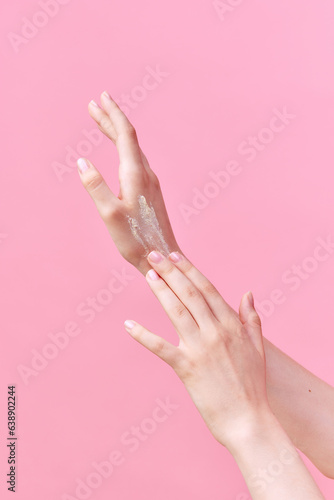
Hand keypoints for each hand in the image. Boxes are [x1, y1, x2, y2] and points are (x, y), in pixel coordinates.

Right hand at [77, 91, 180, 274]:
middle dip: (110, 119)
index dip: (113, 114)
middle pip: (128, 138)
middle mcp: (146, 173)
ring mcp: (150, 181)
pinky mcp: (150, 191)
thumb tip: (82, 161)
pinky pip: (134, 159)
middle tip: (95, 103)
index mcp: (136, 174)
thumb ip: (95, 186)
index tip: (101, 97)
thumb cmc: (136, 240)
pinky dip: (122, 148)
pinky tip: (118, 152)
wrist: (163, 256)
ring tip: (101, 121)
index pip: (125, 134)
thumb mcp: (110, 214)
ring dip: (116, 132)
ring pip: (131, 148)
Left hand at [123, 250, 272, 448]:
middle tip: (153, 255)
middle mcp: (216, 332)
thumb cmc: (253, 385)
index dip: (189, 270)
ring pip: (176, 312)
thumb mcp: (258, 347)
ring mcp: (200, 349)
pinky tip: (127, 325)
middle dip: (171, 272)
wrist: (248, 420)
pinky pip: (160, 348)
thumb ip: (252, 318)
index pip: (207, 289)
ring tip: (148, 275)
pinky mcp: (186, 368)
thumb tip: (247, 292)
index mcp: (232, 325)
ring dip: (161, 291)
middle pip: (190, 294)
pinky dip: (143, 335)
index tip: (176, 256)